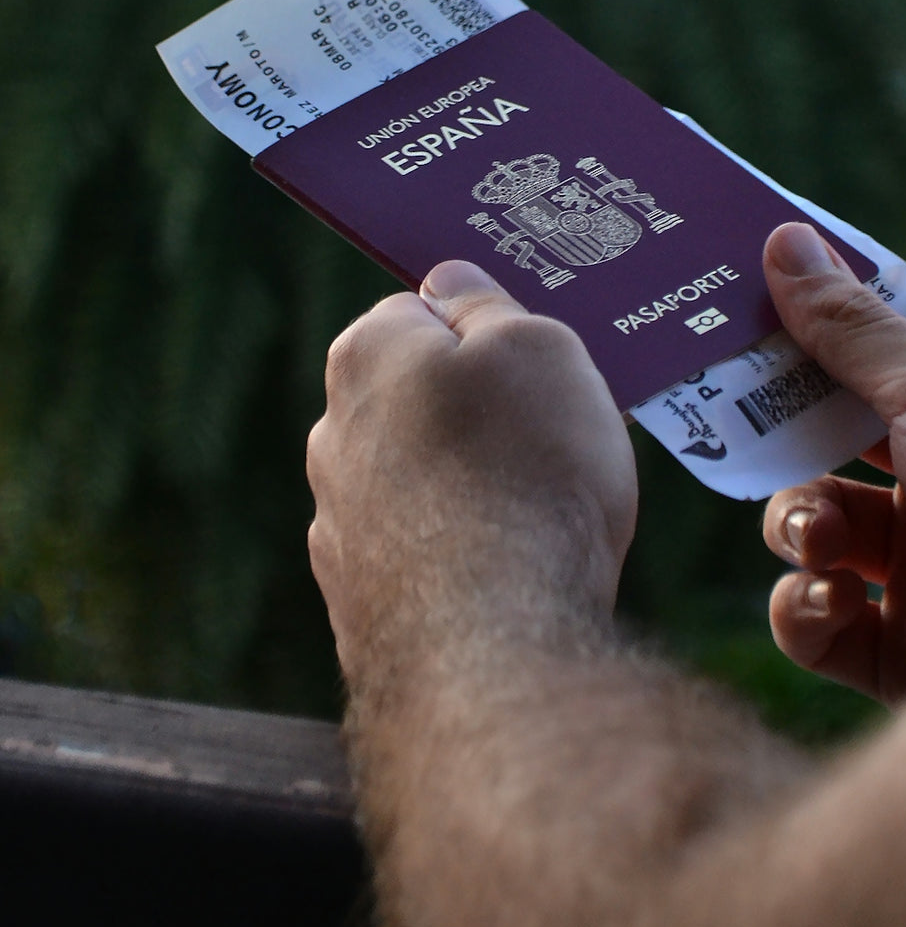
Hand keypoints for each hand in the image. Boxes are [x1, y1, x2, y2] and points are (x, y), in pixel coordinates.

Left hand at [307, 260, 636, 694]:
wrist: (495, 645)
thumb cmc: (527, 473)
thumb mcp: (537, 346)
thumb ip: (486, 305)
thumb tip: (445, 281)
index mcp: (366, 355)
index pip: (423, 313)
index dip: (489, 338)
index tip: (537, 369)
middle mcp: (331, 434)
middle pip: (418, 400)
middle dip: (476, 414)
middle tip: (553, 441)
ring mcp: (337, 524)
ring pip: (418, 481)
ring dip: (466, 489)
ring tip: (539, 519)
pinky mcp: (355, 603)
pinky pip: (419, 555)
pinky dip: (456, 558)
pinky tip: (506, 576)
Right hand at [760, 223, 905, 706]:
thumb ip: (851, 326)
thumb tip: (783, 242)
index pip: (893, 339)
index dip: (823, 321)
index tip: (749, 302)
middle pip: (837, 434)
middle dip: (787, 437)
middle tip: (733, 416)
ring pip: (818, 527)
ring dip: (799, 527)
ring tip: (818, 541)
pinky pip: (822, 620)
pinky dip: (808, 611)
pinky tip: (833, 602)